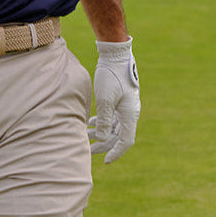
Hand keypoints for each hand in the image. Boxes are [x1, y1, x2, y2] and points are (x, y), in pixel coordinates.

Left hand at [88, 37, 139, 163]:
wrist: (116, 55)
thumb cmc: (111, 76)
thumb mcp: (105, 99)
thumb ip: (105, 120)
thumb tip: (103, 138)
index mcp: (130, 114)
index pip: (125, 141)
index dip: (115, 152)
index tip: (105, 162)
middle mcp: (130, 112)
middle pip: (118, 135)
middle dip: (104, 144)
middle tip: (88, 150)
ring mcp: (125, 105)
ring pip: (114, 126)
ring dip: (101, 132)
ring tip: (86, 136)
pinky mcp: (120, 98)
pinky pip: (112, 116)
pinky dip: (102, 122)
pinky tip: (91, 123)